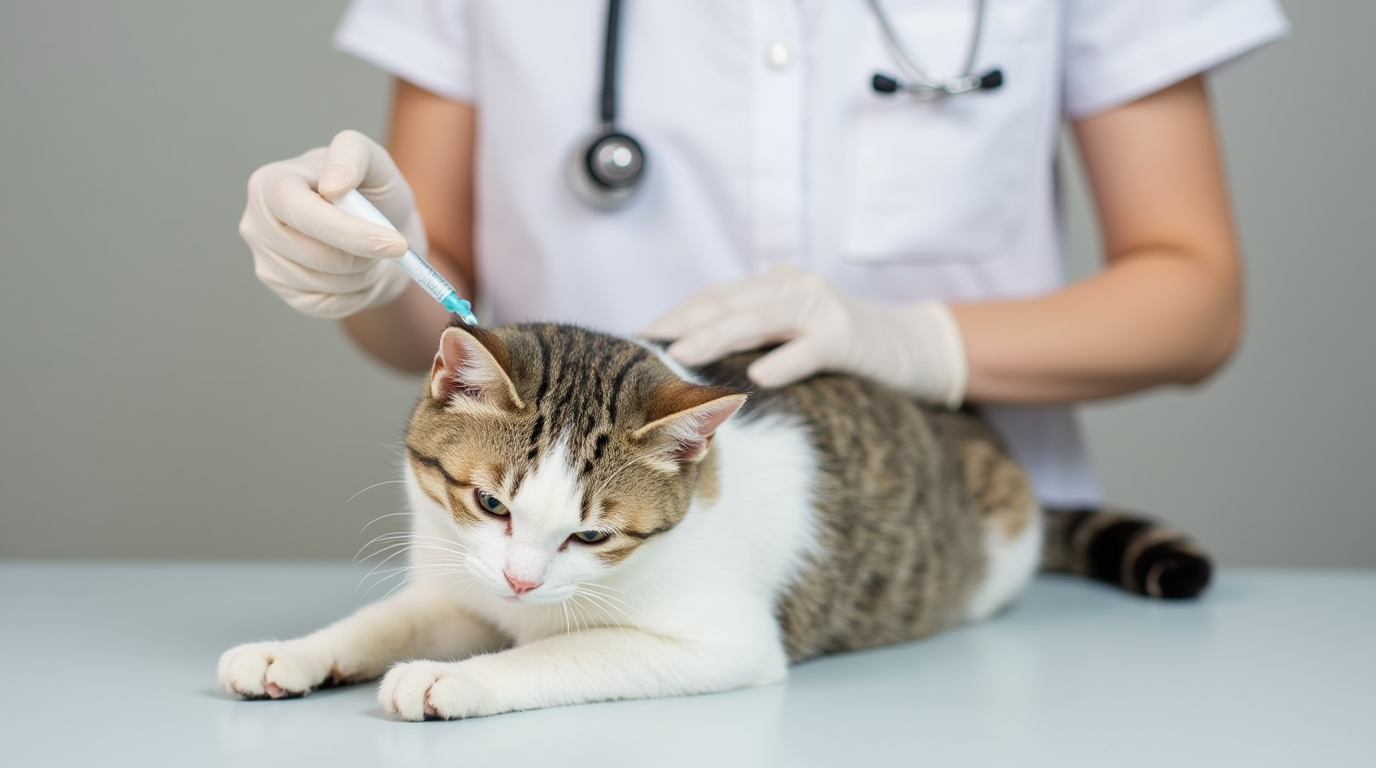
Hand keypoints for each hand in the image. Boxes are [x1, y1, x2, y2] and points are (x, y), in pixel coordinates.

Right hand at [239, 130, 426, 318]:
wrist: (382, 231)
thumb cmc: (372, 191)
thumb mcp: (373, 161)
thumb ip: (353, 156)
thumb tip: (332, 186)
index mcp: (271, 183)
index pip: (302, 214)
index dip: (349, 233)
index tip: (395, 243)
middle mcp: (258, 223)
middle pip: (317, 255)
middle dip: (363, 254)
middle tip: (383, 240)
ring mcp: (267, 261)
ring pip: (325, 284)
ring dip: (363, 273)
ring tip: (367, 252)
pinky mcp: (286, 293)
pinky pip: (329, 305)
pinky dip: (357, 293)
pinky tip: (357, 271)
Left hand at [641, 265, 968, 406]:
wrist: (916, 347)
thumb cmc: (845, 350)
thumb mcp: (793, 337)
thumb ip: (752, 339)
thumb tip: (689, 366)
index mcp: (774, 285)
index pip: (712, 297)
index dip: (673, 315)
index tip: (634, 338)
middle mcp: (792, 286)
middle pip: (726, 303)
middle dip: (681, 324)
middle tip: (642, 345)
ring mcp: (821, 307)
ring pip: (758, 319)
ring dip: (716, 335)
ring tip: (680, 356)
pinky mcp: (847, 335)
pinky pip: (808, 348)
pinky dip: (782, 361)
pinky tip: (757, 377)